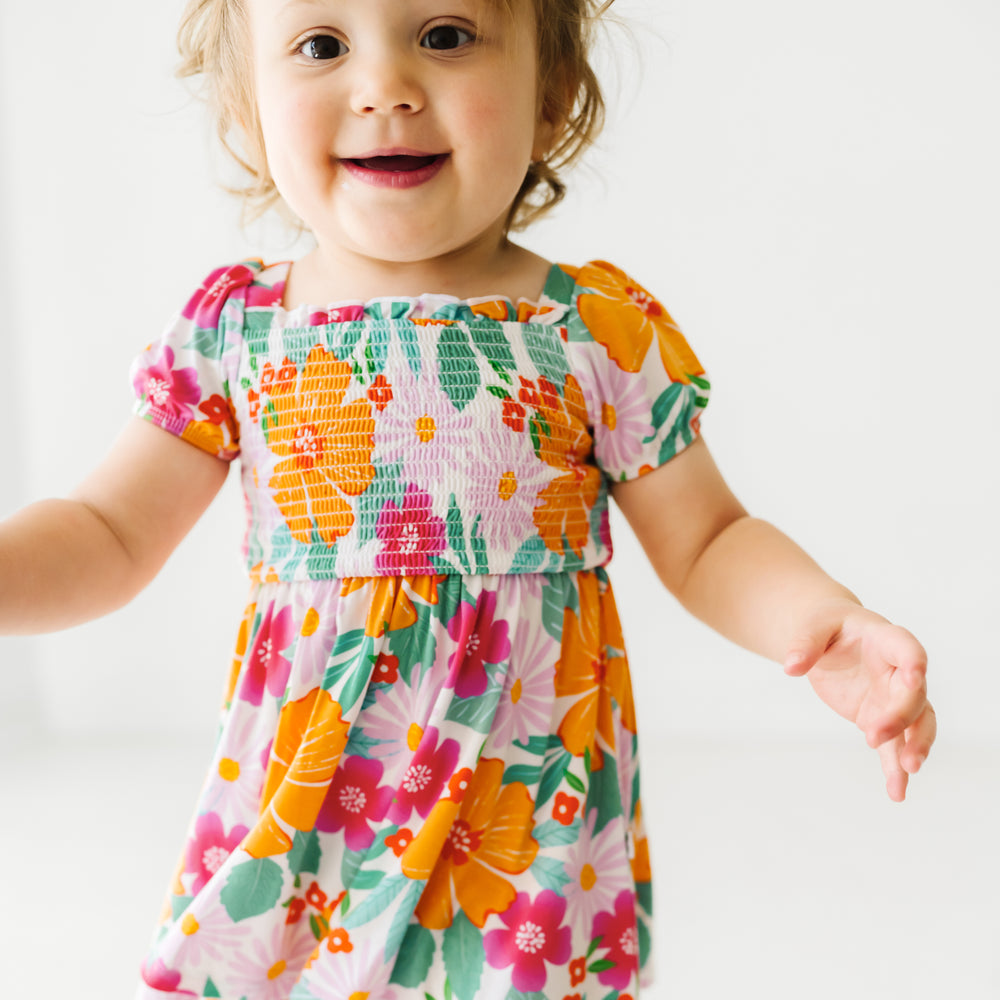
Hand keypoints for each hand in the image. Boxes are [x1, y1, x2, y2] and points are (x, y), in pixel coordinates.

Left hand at [783, 600, 935, 801]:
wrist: (829, 637)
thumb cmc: (826, 625)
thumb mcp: (813, 625)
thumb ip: (805, 643)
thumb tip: (791, 667)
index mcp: (886, 639)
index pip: (908, 649)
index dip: (914, 663)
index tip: (915, 679)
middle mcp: (899, 672)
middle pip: (913, 696)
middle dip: (900, 718)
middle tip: (874, 737)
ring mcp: (893, 698)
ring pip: (916, 725)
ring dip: (914, 747)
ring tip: (907, 772)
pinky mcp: (881, 719)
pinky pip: (894, 746)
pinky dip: (894, 769)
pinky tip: (897, 793)